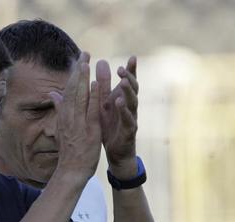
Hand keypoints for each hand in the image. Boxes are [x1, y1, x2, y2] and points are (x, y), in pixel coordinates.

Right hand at [50, 52, 101, 183]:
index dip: (74, 74)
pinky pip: (90, 110)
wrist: (70, 170)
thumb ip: (59, 109)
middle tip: (84, 53)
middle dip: (79, 71)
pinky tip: (94, 85)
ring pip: (80, 97)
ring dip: (83, 79)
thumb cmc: (68, 151)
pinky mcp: (88, 130)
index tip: (79, 60)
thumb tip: (52, 94)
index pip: (68, 90)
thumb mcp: (61, 127)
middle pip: (73, 90)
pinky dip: (92, 97)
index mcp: (64, 115)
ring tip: (87, 63)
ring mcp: (78, 123)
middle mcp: (69, 117)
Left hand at [96, 56, 138, 178]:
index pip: (128, 81)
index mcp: (122, 99)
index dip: (131, 70)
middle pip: (133, 89)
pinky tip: (119, 102)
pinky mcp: (129, 131)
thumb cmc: (109, 126)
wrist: (114, 152)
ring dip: (128, 92)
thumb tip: (101, 61)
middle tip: (122, 69)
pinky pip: (128, 119)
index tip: (133, 57)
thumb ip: (102, 85)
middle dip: (130, 78)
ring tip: (123, 82)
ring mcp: (131, 118)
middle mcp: (129, 106)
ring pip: (133, 102)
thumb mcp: (104, 104)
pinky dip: (124, 111)